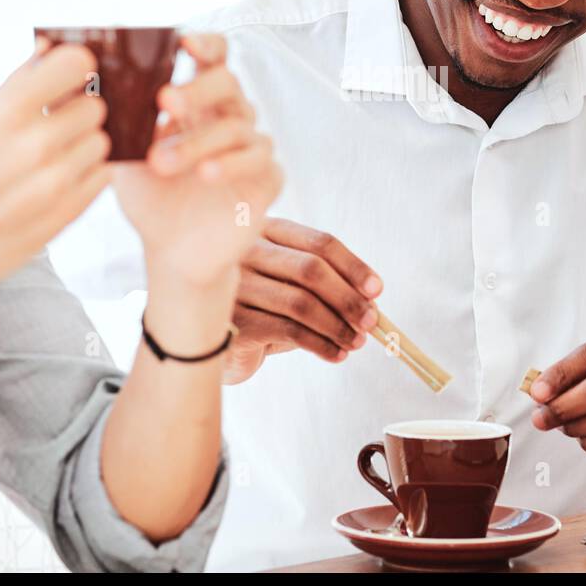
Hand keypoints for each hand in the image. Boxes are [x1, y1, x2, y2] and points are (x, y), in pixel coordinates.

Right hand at [0, 44, 110, 315]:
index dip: (78, 65)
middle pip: (96, 107)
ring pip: (103, 143)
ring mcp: (53, 185)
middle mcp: (33, 147)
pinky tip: (60, 176)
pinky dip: (88, 172)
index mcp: (3, 115)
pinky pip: (102, 177)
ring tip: (55, 154)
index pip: (75, 64)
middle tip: (59, 122)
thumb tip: (48, 47)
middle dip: (80, 110)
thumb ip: (14, 86)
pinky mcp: (66, 216)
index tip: (71, 74)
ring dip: (85, 144)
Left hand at [111, 33, 282, 289]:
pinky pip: (259, 161)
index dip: (205, 44)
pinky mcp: (267, 179)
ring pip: (236, 126)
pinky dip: (231, 164)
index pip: (214, 57)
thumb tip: (78, 77)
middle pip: (228, 83)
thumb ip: (114, 117)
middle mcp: (230, 117)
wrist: (172, 253)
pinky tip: (206, 174)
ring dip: (196, 141)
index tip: (183, 43)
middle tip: (165, 100)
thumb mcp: (124, 153)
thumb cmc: (151, 197)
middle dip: (195, 89)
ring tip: (161, 162)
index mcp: (199, 102)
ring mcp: (252, 147)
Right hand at [222, 218, 382, 384]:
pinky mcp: (232, 321)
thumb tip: (372, 303)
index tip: (376, 290)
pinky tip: (335, 354)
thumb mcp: (293, 287)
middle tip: (371, 321)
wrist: (209, 340)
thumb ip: (326, 286)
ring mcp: (234, 285)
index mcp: (266, 231)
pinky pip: (288, 331)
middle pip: (311, 269)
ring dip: (337, 326)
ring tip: (356, 342)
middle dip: (348, 298)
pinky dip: (320, 344)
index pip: (318, 242)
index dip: (353, 266)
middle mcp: (246, 251)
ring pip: (301, 303)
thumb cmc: (261, 308)